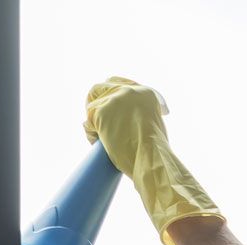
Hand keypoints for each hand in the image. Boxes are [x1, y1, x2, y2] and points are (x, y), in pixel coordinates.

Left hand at [84, 77, 223, 244]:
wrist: (152, 159)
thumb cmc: (157, 152)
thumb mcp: (154, 124)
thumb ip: (141, 115)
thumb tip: (126, 120)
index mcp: (146, 93)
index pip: (120, 82)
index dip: (111, 92)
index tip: (108, 101)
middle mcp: (129, 92)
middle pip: (100, 88)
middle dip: (95, 100)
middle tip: (94, 114)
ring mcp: (114, 101)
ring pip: (92, 106)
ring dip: (94, 121)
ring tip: (100, 136)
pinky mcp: (101, 113)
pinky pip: (88, 122)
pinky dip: (91, 134)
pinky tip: (98, 143)